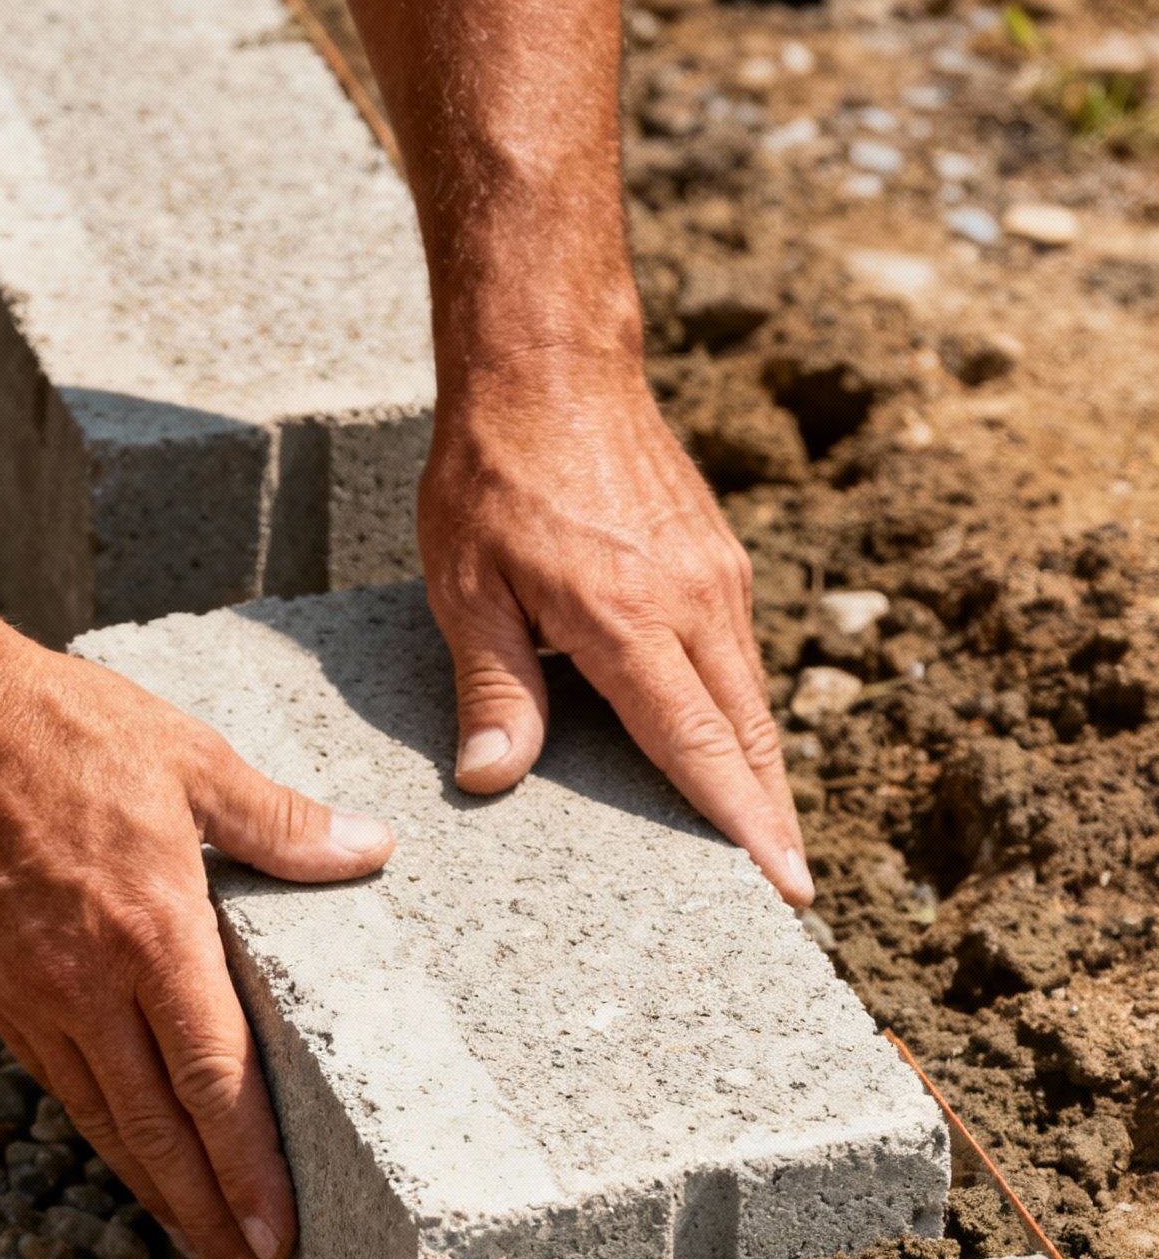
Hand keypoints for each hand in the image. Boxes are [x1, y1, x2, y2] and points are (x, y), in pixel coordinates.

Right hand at [0, 638, 392, 1258]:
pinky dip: (100, 1133)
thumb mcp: (189, 756)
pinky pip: (55, 1079)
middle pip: (155, 1129)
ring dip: (154, 1192)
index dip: (247, 1167)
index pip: (212, 1081)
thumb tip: (369, 849)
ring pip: (100, 1119)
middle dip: (205, 1214)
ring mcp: (31, 992)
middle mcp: (88, 982)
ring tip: (201, 1247)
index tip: (278, 1233)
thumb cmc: (64, 725)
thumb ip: (280, 823)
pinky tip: (132, 1158)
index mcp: (152, 932)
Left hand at [419, 347, 811, 906]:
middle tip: (791, 895)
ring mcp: (715, 578)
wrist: (549, 362)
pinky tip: (730, 756)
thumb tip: (492, 778)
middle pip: (749, 737)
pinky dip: (742, 719)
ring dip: (761, 774)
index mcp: (630, 619)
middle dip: (772, 819)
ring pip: (751, 700)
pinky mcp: (717, 561)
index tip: (785, 882)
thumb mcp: (467, 586)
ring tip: (766, 844)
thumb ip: (492, 687)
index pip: (701, 745)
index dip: (743, 822)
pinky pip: (738, 660)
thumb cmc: (493, 475)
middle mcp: (693, 602)